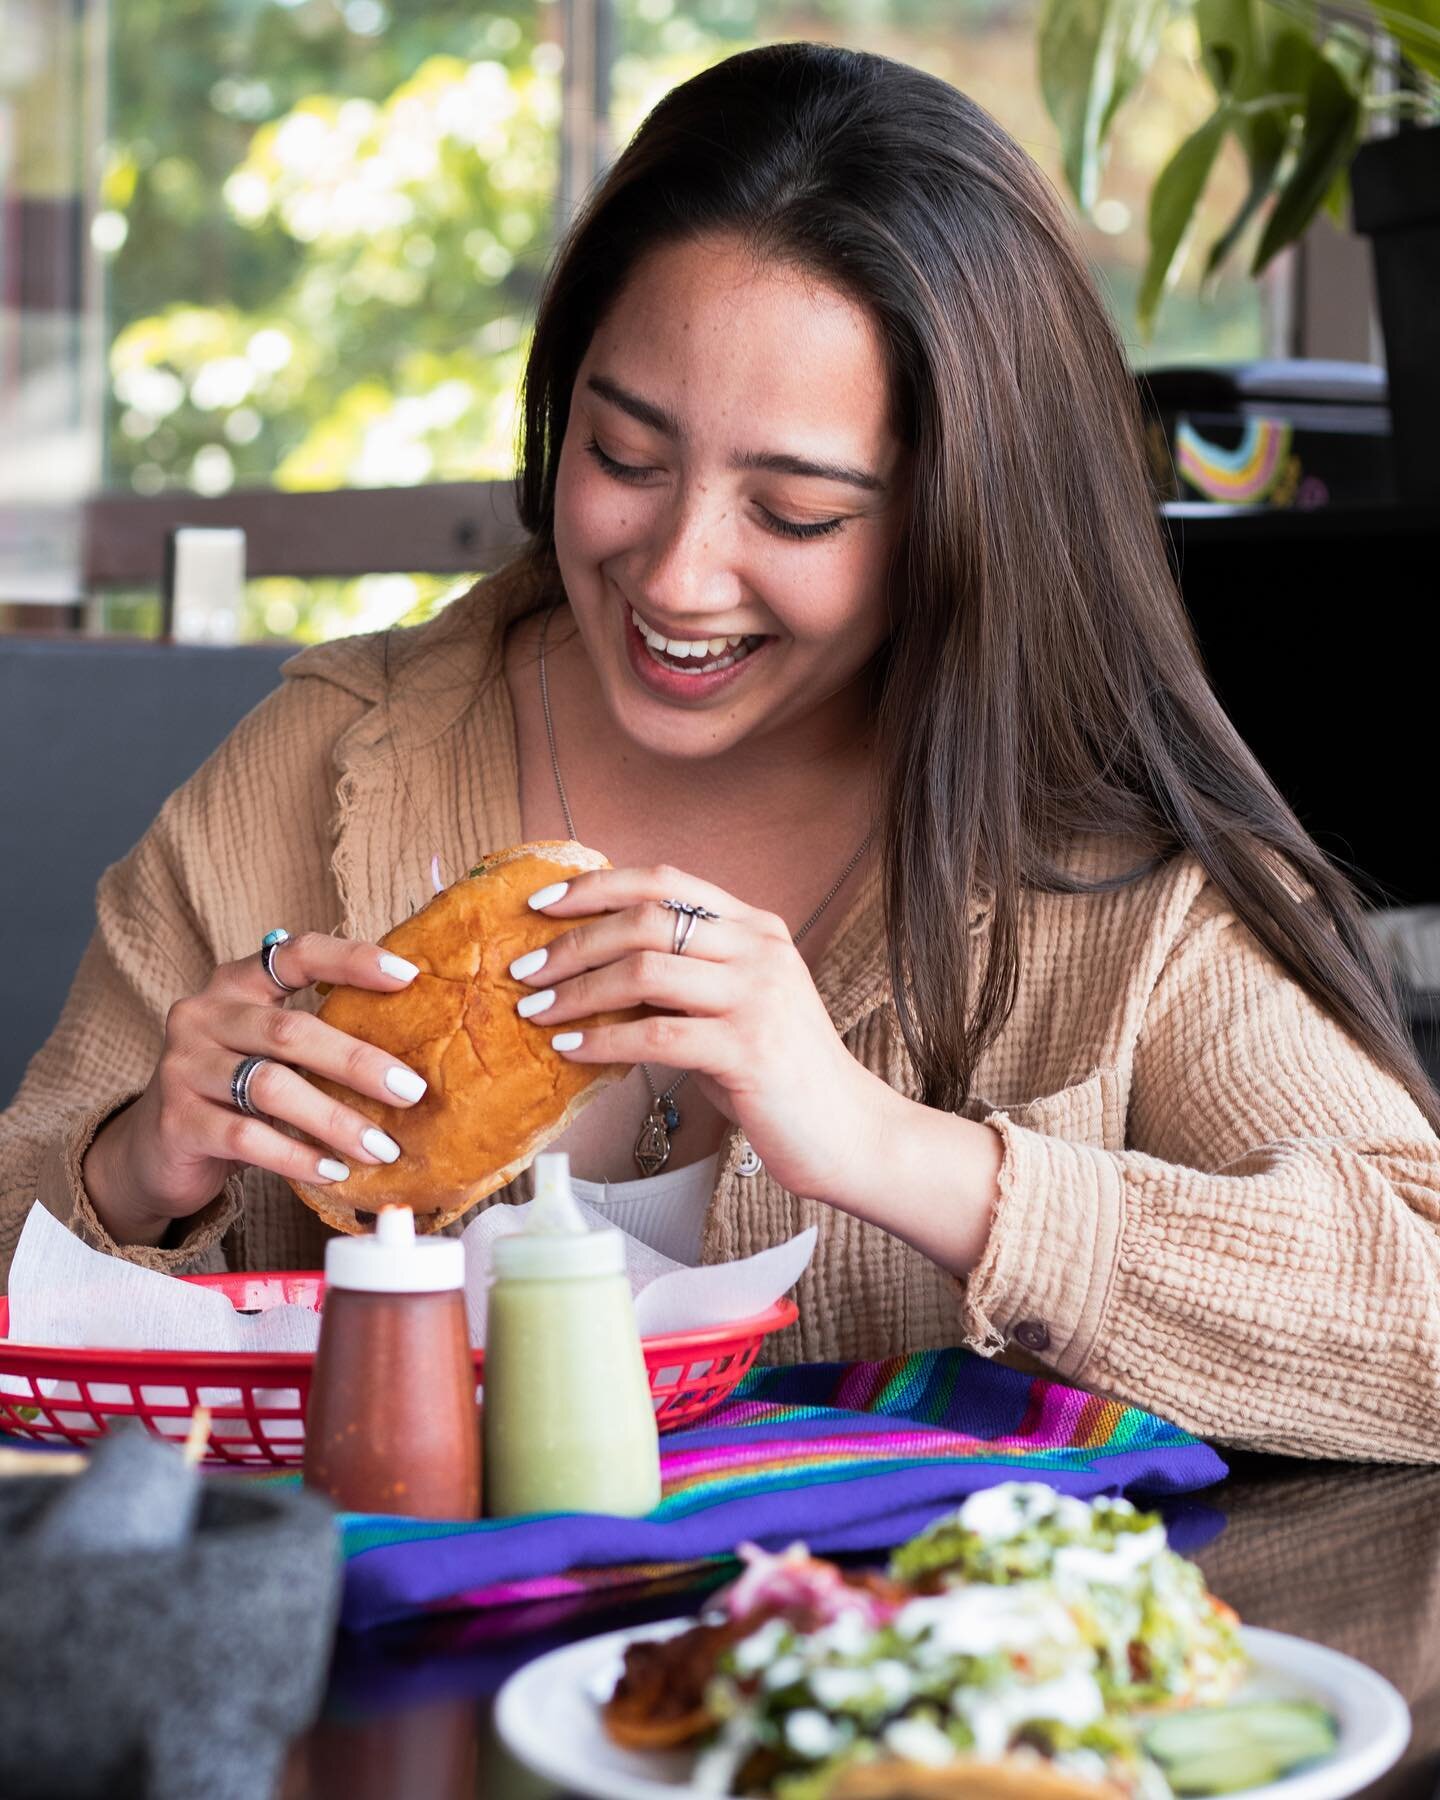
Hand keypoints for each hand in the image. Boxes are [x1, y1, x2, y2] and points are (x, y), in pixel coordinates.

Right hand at [82, 934, 428, 1244]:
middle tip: (411, 1090)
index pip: (295, 954)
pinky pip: (246, 1137)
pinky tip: (333, 1171)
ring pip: (270, 1087)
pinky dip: (296, 1156)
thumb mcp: (269, 1052)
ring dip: (334, 1119)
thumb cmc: (235, 1092)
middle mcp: (203, 1014)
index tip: (407, 976)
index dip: (351, 959)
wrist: (157, 1149)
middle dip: (357, 1061)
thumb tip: (411, 1056)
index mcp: (236, 983)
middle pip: (289, 1030)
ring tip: (381, 1146)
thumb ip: (317, 1038)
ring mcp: (183, 1066)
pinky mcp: (176, 1121)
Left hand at [512, 863, 894, 1203]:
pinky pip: (656, 1036)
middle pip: (645, 920)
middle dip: (572, 943)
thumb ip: (682, 977)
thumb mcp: (733, 1006)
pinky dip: (603, 1042)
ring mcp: (757, 997)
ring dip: (576, 991)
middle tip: (523, 970)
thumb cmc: (779, 1074)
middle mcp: (760, 950)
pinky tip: (569, 1051)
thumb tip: (592, 966)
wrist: (848, 1133)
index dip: (597, 886)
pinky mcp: (749, 1050)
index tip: (541, 905)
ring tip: (535, 1012)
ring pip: (644, 971)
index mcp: (756, 927)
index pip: (665, 881)